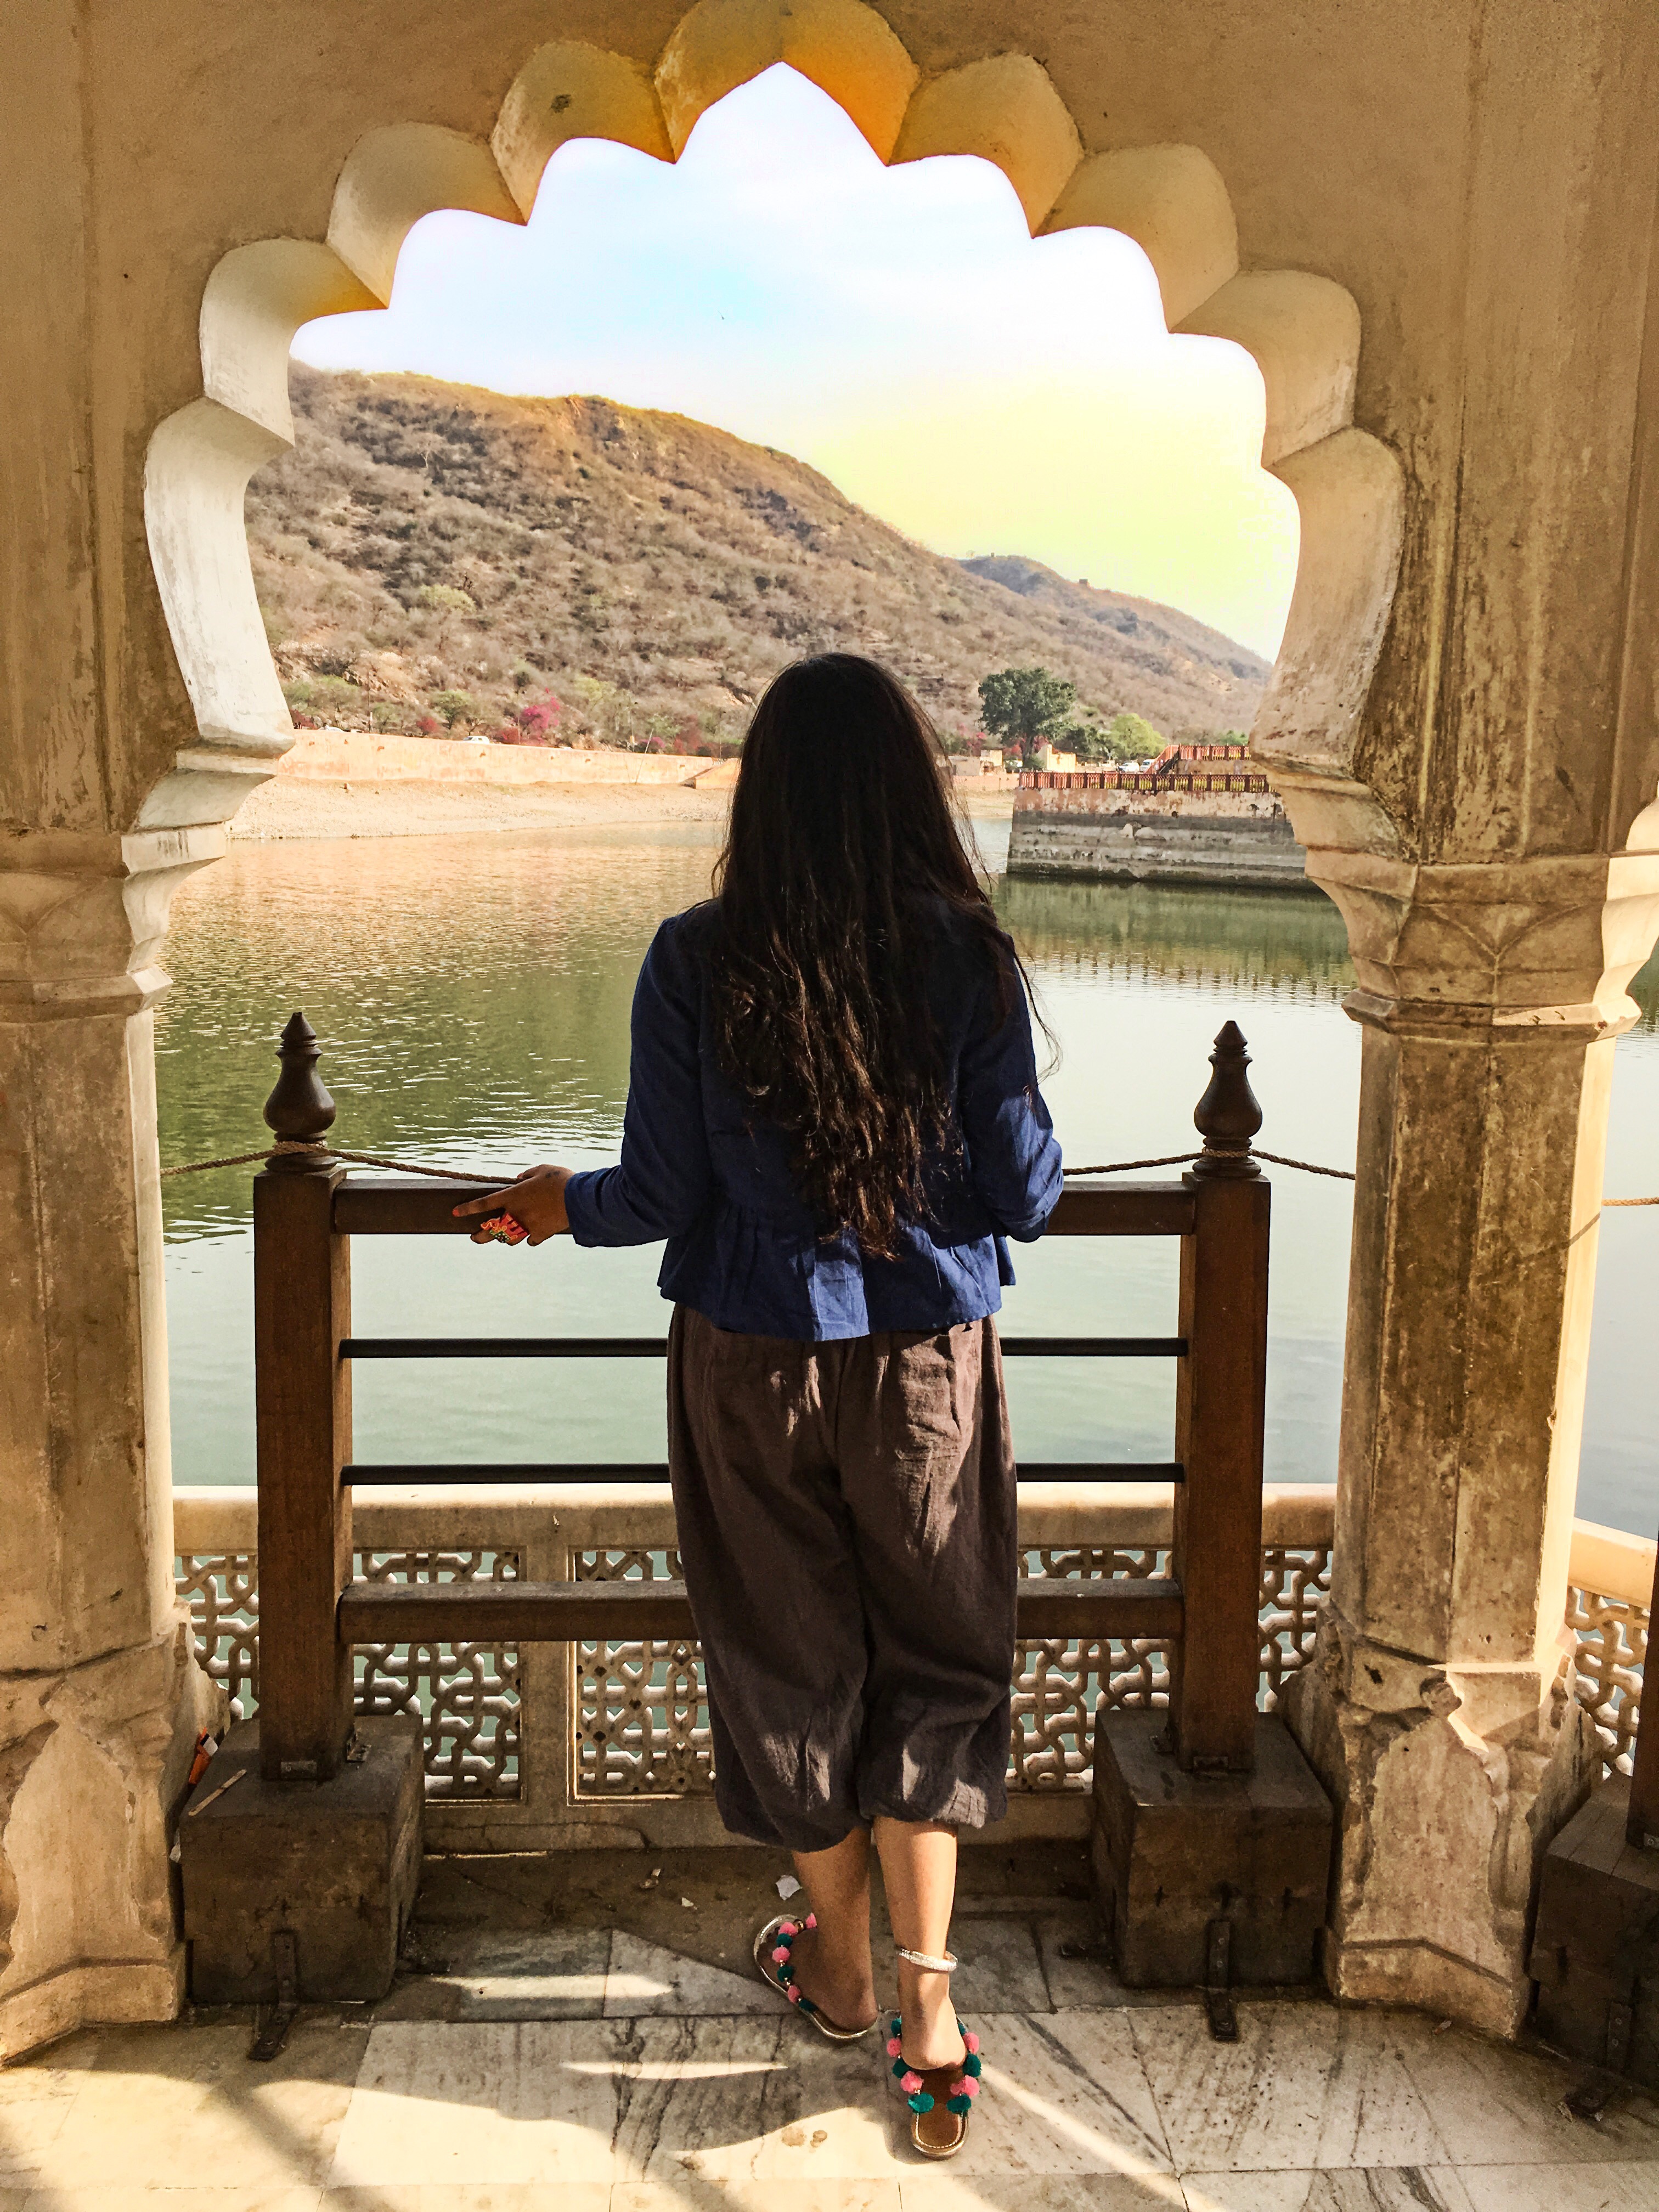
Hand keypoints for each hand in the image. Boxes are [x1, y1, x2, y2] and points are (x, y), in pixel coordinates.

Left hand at [452, 1164, 572, 1246]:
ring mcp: (528, 1226)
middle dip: (480, 1236)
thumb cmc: (560, 1180)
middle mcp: (517, 1214)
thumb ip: (528, 1174)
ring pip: (509, 1239)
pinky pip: (531, 1241)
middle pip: (491, 1230)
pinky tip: (531, 1238)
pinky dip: (530, 1240)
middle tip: (474, 1238)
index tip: (455, 1212)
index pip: (483, 1203)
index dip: (468, 1208)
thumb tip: (520, 1178)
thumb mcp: (542, 1169)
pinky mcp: (542, 1234)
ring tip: (503, 1238)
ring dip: (504, 1238)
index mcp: (513, 1196)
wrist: (578, 1198)